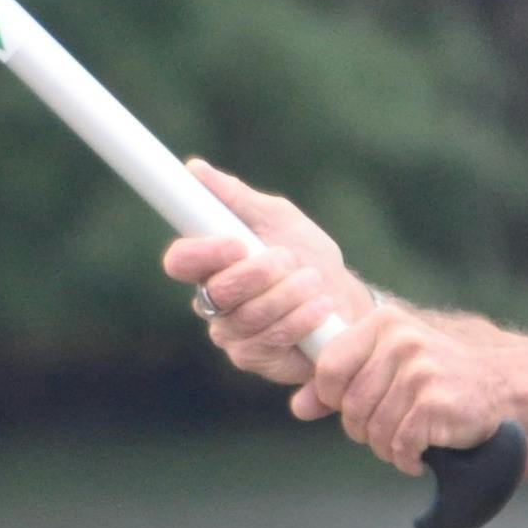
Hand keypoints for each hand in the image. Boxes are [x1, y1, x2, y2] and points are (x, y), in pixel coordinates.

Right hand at [163, 160, 364, 387]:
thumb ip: (237, 198)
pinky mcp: (253, 358)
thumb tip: (194, 169)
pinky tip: (320, 307)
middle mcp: (212, 301)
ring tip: (313, 282)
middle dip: (260, 274)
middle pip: (217, 291)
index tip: (237, 244)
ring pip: (247, 316)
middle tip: (290, 260)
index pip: (180, 261)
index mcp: (211, 265)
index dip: (203, 254)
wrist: (346, 302)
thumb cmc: (308, 257)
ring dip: (289, 294)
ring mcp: (230, 333)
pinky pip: (269, 340)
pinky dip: (300, 318)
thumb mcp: (279, 219)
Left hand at [295, 293, 516, 472]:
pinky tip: (420, 454)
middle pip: (349, 405)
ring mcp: (420, 370)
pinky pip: (400, 444)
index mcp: (382, 324)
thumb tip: (298, 407)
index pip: (328, 367)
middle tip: (389, 429)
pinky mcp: (436, 401)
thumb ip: (339, 385)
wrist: (500, 389)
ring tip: (407, 440)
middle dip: (363, 429)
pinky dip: (407, 458)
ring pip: (373, 428)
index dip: (332, 398)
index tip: (353, 405)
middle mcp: (401, 340)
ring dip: (386, 447)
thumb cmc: (433, 380)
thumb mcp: (385, 369)